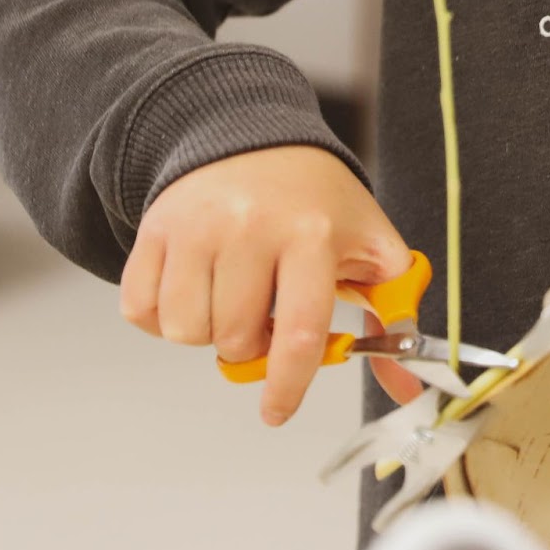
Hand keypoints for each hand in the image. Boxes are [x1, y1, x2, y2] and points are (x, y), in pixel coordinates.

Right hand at [119, 145, 415, 425]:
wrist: (257, 138)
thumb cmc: (318, 201)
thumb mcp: (371, 246)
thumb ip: (393, 316)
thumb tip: (407, 386)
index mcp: (311, 235)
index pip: (299, 334)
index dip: (287, 386)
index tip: (277, 411)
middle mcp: (249, 229)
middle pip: (236, 339)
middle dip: (252, 348)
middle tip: (266, 320)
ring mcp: (196, 228)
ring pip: (186, 330)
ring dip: (209, 333)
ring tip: (234, 300)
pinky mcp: (155, 229)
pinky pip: (142, 310)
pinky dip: (164, 318)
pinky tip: (197, 291)